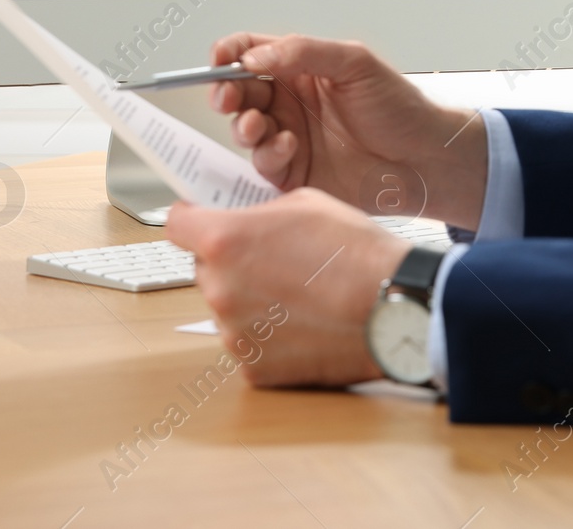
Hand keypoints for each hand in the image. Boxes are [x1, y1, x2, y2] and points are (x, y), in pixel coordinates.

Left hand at [165, 187, 410, 386]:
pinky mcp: (254, 369)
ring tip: (299, 295)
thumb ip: (262, 213)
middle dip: (231, 262)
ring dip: (251, 301)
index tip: (201, 220)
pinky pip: (250, 345)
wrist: (394, 305)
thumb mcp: (308, 203)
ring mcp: (234, 334)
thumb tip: (248, 220)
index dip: (192, 218)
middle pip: (206, 269)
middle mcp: (220, 289)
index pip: (178, 224)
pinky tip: (304, 324)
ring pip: (228, 309)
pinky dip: (270, 337)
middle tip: (274, 260)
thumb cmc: (358, 253)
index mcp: (225, 241)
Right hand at [209, 33, 489, 228]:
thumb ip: (303, 52)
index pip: (252, 53)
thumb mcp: (355, 64)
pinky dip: (268, 155)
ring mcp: (291, 138)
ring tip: (260, 125)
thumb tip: (256, 55)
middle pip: (240, 93)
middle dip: (228, 93)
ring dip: (245, 126)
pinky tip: (288, 148)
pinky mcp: (295, 174)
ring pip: (246, 130)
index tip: (220, 60)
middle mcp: (292, 103)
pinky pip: (264, 165)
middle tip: (229, 98)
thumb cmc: (401, 109)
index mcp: (303, 70)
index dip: (230, 54)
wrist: (425, 160)